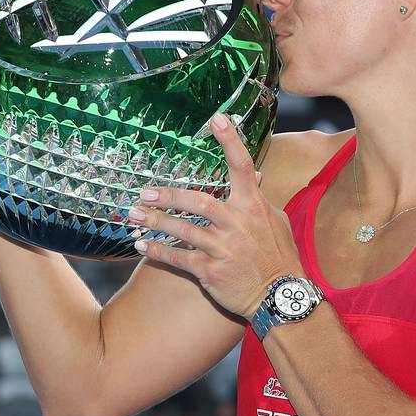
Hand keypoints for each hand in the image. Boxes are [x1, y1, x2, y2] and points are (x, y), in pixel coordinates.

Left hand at [131, 112, 301, 318]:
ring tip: (134, 215)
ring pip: (184, 230)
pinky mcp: (212, 271)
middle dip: (170, 196)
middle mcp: (237, 223)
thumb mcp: (276, 222)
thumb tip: (255, 177)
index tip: (217, 119)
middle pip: (199, 201)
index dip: (230, 141)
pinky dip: (159, 252)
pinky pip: (180, 259)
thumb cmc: (280, 257)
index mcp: (254, 207)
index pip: (242, 167)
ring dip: (156, 222)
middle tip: (145, 192)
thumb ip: (259, 200)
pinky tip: (141, 247)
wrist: (281, 297)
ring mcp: (224, 248)